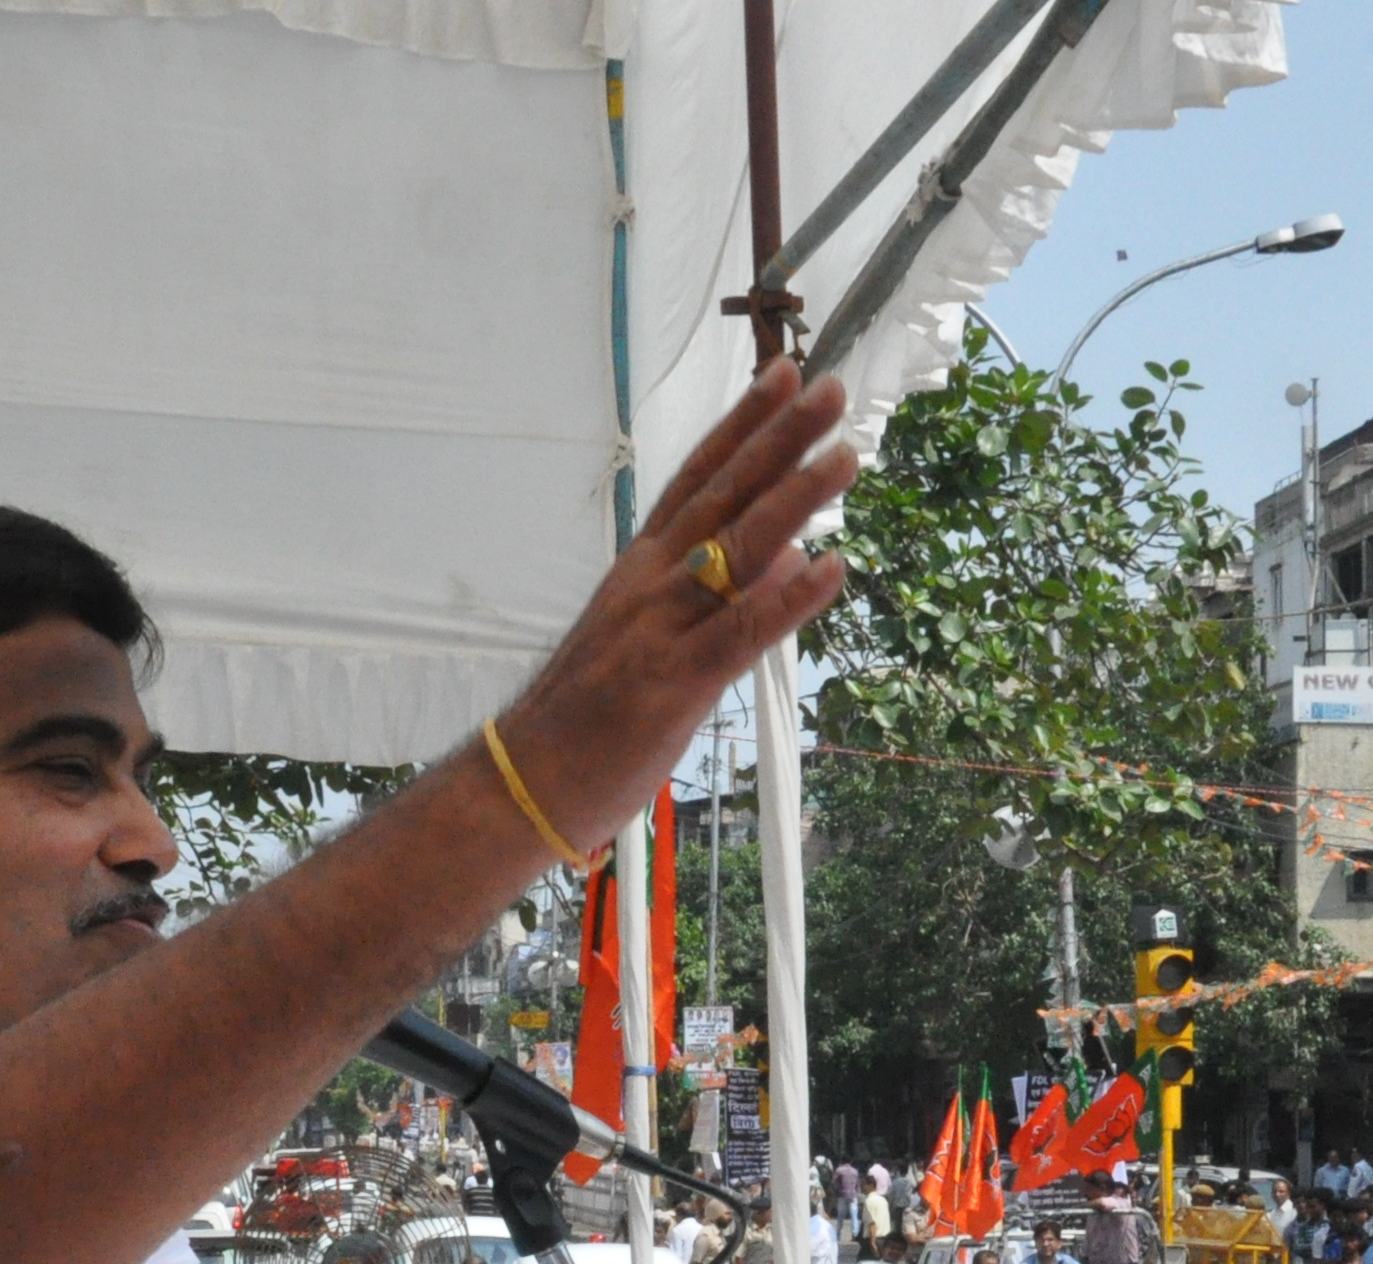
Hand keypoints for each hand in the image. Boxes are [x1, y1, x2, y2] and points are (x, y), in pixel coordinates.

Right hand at [486, 363, 856, 847]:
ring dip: (795, 499)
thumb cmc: (586, 715)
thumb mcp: (646, 637)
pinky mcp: (674, 684)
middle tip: (831, 390)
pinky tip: (831, 569)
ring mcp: (660, 628)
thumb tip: (786, 557)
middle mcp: (649, 582)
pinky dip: (787, 600)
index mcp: (640, 568)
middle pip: (722, 496)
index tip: (782, 375)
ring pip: (735, 550)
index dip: (742, 426)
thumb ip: (711, 594)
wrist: (526, 778)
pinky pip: (740, 634)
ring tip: (846, 456)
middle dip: (779, 439)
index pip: (697, 479)